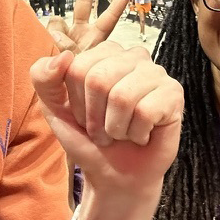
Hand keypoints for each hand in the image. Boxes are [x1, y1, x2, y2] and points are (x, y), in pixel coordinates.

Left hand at [32, 0, 183, 219]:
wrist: (116, 178)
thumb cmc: (87, 143)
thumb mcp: (55, 112)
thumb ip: (46, 80)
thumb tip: (49, 54)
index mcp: (102, 53)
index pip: (80, 41)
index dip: (72, 83)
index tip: (81, 107)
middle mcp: (130, 56)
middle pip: (96, 66)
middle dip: (91, 107)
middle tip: (102, 123)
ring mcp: (153, 73)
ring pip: (120, 86)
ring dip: (114, 121)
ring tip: (121, 130)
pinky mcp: (173, 95)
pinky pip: (149, 101)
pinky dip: (137, 126)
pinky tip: (141, 131)